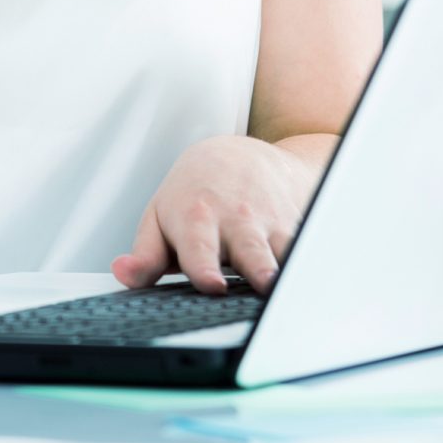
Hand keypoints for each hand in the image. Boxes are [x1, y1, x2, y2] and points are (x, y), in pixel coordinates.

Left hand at [110, 136, 318, 294]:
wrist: (239, 156)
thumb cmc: (192, 195)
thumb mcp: (160, 218)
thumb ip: (145, 255)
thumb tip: (123, 274)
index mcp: (196, 219)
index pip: (199, 249)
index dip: (205, 268)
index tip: (213, 285)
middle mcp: (236, 221)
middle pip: (251, 251)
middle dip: (260, 268)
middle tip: (266, 285)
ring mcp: (271, 223)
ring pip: (287, 249)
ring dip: (293, 267)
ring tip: (297, 286)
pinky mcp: (297, 226)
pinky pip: (310, 245)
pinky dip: (315, 260)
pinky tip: (319, 279)